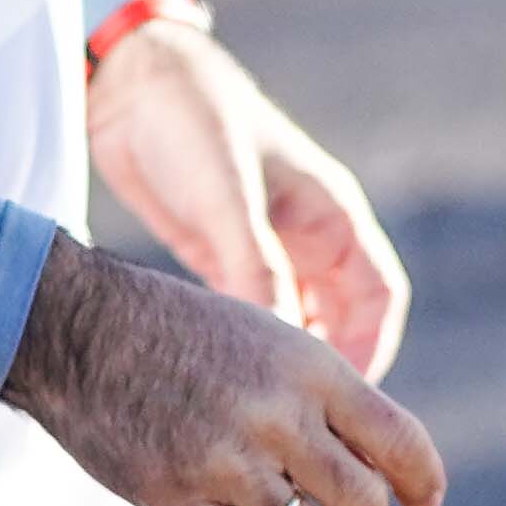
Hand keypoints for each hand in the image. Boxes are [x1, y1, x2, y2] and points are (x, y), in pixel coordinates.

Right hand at [9, 232, 443, 505]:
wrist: (81, 328)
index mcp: (309, 366)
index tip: (425, 498)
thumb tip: (386, 467)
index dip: (422, 479)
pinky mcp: (176, 499)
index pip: (399, 441)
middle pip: (364, 504)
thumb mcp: (267, 338)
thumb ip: (324, 396)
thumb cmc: (181, 332)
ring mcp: (225, 462)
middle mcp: (275, 415)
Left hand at [86, 18, 412, 380]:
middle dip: (331, 372)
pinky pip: (247, 317)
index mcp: (330, 214)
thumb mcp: (227, 194)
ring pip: (293, 325)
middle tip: (303, 421)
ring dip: (285, 366)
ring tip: (265, 412)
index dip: (371, 349)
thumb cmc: (190, 120)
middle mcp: (305, 236)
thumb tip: (280, 343)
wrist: (127, 84)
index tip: (347, 399)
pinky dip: (244, 352)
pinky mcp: (219, 257)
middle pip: (341, 322)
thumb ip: (255, 265)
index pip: (378, 296)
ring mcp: (263, 249)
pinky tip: (223, 386)